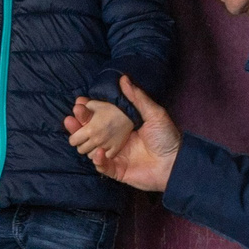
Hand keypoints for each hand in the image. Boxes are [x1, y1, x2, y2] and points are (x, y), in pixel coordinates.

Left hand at [66, 100, 133, 160]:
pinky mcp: (116, 149)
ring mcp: (106, 145)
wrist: (130, 113)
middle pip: (81, 150)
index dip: (74, 138)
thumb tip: (75, 106)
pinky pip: (105, 157)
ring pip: (91, 156)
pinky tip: (104, 147)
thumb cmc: (111, 108)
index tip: (78, 135)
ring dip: (91, 150)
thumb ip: (83, 107)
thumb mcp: (94, 104)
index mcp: (89, 129)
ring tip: (95, 144)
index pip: (73, 141)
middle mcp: (97, 139)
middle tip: (87, 139)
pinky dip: (103, 154)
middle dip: (82, 144)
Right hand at [68, 77, 179, 191]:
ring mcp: (115, 156)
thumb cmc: (167, 138)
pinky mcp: (117, 170)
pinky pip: (102, 166)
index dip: (89, 110)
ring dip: (82, 140)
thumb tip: (123, 78)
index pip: (101, 117)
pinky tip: (98, 152)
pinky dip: (97, 160)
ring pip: (91, 148)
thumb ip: (137, 97)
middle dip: (79, 123)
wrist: (176, 163)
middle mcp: (116, 140)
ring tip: (75, 129)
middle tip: (72, 115)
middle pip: (91, 132)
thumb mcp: (154, 113)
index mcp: (123, 126)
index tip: (80, 102)